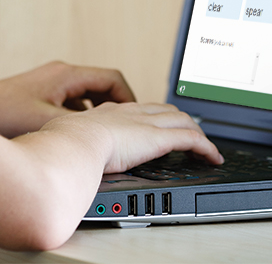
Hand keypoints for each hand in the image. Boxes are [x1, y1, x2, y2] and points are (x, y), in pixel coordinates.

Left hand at [0, 61, 135, 137]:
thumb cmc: (0, 113)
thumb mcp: (47, 123)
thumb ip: (78, 127)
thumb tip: (105, 137)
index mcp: (67, 74)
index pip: (114, 79)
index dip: (130, 98)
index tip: (137, 118)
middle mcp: (59, 75)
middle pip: (102, 86)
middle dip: (117, 108)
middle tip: (126, 129)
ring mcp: (48, 85)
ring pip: (85, 97)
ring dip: (96, 114)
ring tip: (102, 136)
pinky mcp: (37, 97)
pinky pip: (69, 105)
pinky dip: (78, 119)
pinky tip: (73, 138)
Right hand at [37, 101, 223, 173]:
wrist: (69, 145)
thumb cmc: (59, 147)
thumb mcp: (64, 143)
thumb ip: (68, 148)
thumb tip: (59, 160)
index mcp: (106, 114)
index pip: (137, 110)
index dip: (151, 116)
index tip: (155, 125)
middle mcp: (129, 114)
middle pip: (164, 110)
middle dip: (179, 120)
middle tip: (189, 133)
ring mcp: (145, 124)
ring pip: (182, 121)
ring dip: (196, 133)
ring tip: (204, 148)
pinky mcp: (158, 138)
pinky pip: (191, 139)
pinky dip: (205, 147)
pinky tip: (212, 157)